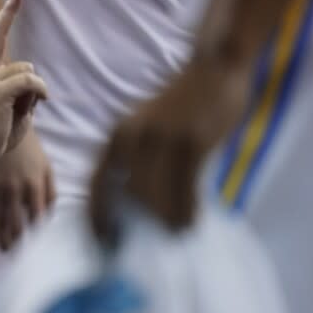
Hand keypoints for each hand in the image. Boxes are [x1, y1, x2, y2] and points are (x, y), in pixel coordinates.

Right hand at [0, 0, 48, 191]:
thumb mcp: (15, 111)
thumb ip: (25, 94)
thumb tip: (36, 84)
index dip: (7, 15)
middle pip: (24, 65)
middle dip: (32, 88)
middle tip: (21, 110)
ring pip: (28, 73)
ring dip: (35, 94)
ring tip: (18, 114)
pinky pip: (30, 82)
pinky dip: (39, 93)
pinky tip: (35, 105)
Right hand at [0, 126, 54, 249]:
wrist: (5, 125)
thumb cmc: (30, 149)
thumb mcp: (46, 167)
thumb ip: (50, 192)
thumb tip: (49, 217)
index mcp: (34, 184)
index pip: (36, 218)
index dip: (36, 235)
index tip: (35, 248)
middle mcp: (15, 189)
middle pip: (15, 224)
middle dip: (16, 243)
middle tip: (16, 256)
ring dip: (0, 237)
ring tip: (3, 249)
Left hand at [88, 59, 250, 241]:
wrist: (215, 66)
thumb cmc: (182, 101)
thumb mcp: (146, 124)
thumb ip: (136, 156)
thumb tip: (131, 201)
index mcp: (118, 133)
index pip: (97, 183)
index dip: (97, 216)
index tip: (102, 240)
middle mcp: (133, 136)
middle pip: (127, 196)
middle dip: (133, 225)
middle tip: (143, 246)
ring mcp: (163, 139)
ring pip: (155, 197)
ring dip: (164, 222)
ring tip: (173, 234)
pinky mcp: (192, 143)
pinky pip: (184, 190)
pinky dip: (186, 212)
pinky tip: (190, 223)